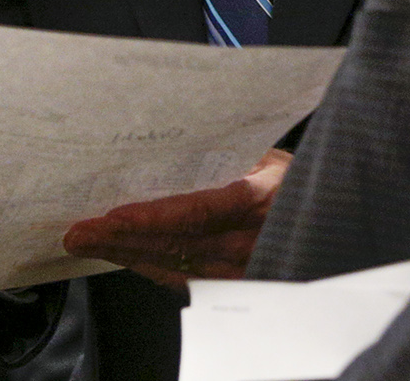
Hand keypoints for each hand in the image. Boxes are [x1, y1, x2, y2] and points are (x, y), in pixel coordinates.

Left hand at [61, 148, 289, 287]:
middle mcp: (249, 237)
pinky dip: (150, 266)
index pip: (196, 211)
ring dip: (127, 253)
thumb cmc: (295, 176)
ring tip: (89, 242)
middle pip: (175, 242)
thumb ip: (228, 148)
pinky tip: (124, 257)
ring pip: (174, 263)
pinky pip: (186, 277)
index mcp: (258, 197)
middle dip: (121, 238)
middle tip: (79, 230)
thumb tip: (179, 129)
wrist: (330, 211)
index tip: (113, 216)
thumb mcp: (269, 152)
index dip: (152, 218)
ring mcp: (242, 264)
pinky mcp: (235, 279)